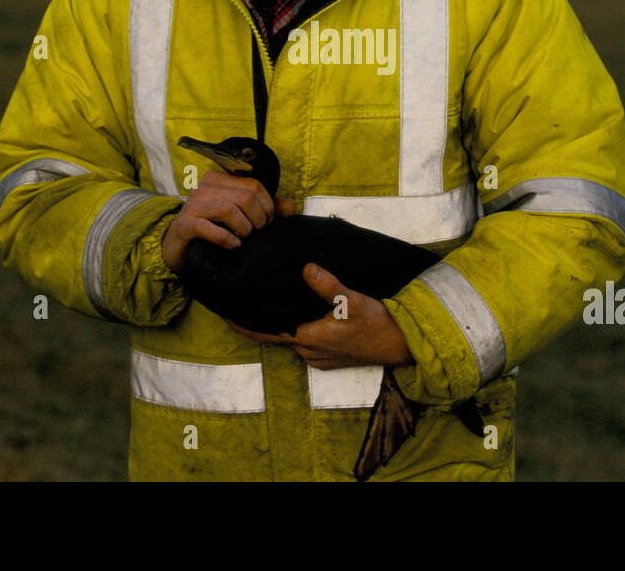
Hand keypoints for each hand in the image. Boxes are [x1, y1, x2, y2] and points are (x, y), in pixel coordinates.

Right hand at [161, 170, 293, 272]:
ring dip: (244, 227)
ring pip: (229, 209)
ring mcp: (193, 205)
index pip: (254, 185)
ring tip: (245, 237)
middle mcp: (204, 187)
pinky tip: (233, 245)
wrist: (179, 246)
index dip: (267, 205)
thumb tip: (290, 208)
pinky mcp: (185, 225)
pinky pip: (209, 228)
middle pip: (245, 197)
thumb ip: (265, 208)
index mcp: (219, 179)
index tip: (266, 221)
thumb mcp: (239, 214)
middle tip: (257, 232)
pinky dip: (226, 238)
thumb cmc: (212, 227)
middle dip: (258, 218)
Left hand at [225, 264, 413, 368]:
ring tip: (262, 302)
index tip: (222, 311)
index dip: (241, 324)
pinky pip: (302, 341)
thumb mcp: (353, 301)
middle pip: (272, 335)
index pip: (264, 332)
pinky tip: (295, 312)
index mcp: (308, 337)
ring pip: (288, 337)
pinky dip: (292, 327)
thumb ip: (329, 286)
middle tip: (239, 300)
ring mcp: (318, 355)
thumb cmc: (378, 324)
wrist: (402, 346)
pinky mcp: (329, 355)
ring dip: (275, 323)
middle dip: (255, 320)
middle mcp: (308, 350)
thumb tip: (306, 268)